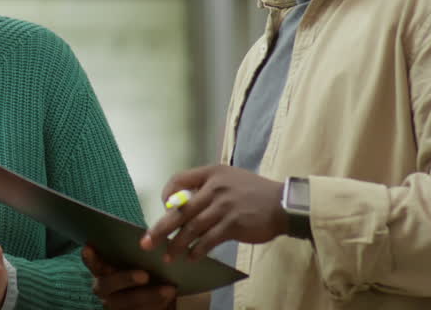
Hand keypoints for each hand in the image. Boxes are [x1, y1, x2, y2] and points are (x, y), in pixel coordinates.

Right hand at [82, 245, 175, 308]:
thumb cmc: (145, 274)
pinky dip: (156, 307)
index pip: (92, 263)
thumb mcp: (139, 263)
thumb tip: (151, 240)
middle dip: (126, 279)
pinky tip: (168, 300)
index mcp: (102, 271)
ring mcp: (113, 305)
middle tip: (145, 275)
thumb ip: (137, 255)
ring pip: (126, 303)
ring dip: (149, 296)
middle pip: (107, 284)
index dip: (89, 257)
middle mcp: (103, 288)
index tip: (89, 247)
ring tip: (169, 290)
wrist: (154, 300)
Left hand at [141, 165, 286, 261]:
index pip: (178, 179)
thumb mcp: (229, 178)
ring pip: (192, 228)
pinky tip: (191, 258)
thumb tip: (181, 205)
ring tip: (169, 256)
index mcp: (211, 172)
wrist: (283, 204)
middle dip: (161, 228)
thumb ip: (207, 187)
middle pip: (180, 210)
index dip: (167, 194)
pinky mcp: (233, 224)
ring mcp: (223, 206)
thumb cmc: (254, 192)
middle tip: (147, 242)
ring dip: (178, 244)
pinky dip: (198, 250)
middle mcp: (214, 187)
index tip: (165, 208)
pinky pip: (209, 240)